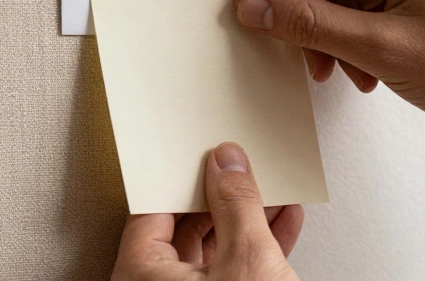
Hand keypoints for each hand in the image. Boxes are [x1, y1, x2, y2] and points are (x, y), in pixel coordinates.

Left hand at [112, 143, 301, 280]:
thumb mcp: (247, 259)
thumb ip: (237, 206)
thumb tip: (228, 165)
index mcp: (141, 273)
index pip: (153, 207)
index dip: (182, 177)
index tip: (202, 155)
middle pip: (184, 227)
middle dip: (222, 197)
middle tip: (238, 168)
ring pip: (212, 250)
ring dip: (246, 220)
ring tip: (271, 191)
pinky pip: (231, 271)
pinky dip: (257, 249)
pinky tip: (282, 222)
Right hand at [231, 0, 424, 141]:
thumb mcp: (381, 48)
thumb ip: (310, 24)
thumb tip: (260, 9)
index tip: (253, 2)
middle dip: (311, 13)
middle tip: (295, 49)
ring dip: (334, 32)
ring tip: (337, 69)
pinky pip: (374, 3)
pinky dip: (358, 36)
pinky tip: (363, 69)